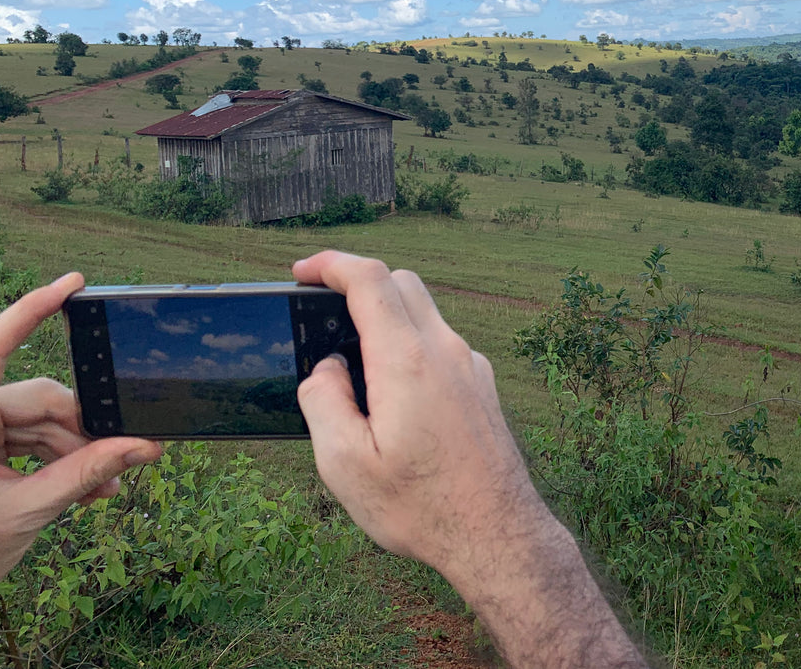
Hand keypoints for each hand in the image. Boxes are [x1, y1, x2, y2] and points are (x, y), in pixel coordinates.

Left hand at [0, 273, 161, 619]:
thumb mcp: (24, 514)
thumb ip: (84, 474)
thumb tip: (140, 447)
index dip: (29, 311)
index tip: (70, 285)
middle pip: (37, 397)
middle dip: (82, 426)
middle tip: (120, 455)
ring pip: (41, 419)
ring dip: (77, 449)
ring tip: (105, 484)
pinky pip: (32, 437)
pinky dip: (61, 458)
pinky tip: (89, 485)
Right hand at [293, 251, 546, 582]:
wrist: (498, 535)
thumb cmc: (421, 506)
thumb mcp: (344, 464)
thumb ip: (324, 401)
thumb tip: (326, 367)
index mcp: (407, 360)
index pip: (370, 279)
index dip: (331, 264)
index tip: (302, 270)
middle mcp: (445, 351)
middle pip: (401, 283)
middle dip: (358, 282)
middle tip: (321, 308)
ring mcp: (470, 366)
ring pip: (425, 313)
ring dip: (386, 317)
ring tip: (353, 361)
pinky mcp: (483, 386)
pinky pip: (441, 345)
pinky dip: (410, 345)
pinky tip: (392, 392)